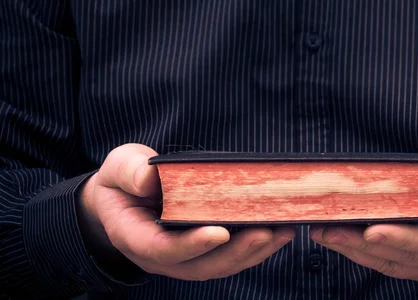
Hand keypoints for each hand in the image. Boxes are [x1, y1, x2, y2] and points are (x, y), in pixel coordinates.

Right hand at [77, 143, 294, 279]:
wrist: (123, 198)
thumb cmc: (122, 182)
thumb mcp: (119, 167)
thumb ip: (130, 172)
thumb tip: (148, 177)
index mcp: (135, 236)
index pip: (163, 249)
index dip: (192, 245)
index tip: (220, 232)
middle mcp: (161, 255)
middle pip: (200, 265)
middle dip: (236, 252)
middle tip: (266, 232)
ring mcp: (183, 257)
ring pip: (220, 265)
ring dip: (253, 252)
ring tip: (282, 231)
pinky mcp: (201, 251)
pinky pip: (228, 256)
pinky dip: (254, 247)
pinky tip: (277, 230)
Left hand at [309, 146, 417, 283]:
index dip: (405, 237)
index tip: (371, 230)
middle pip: (407, 255)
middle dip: (365, 244)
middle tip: (329, 228)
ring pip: (393, 264)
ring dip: (355, 250)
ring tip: (324, 232)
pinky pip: (390, 265)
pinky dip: (362, 254)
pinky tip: (338, 239)